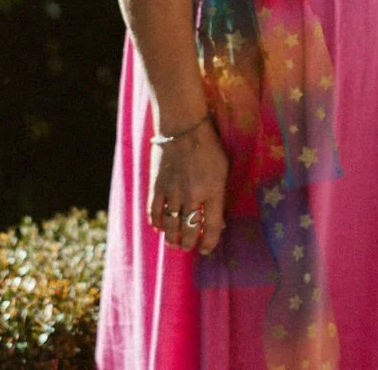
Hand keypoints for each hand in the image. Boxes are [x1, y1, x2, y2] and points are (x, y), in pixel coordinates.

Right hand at [149, 116, 226, 255]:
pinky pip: (154, 213)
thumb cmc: (209, 147)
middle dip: (189, 244)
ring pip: (170, 227)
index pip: (212, 226)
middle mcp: (192, 195)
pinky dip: (157, 224)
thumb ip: (220, 196)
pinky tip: (161, 227)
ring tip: (175, 243)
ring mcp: (172, 192)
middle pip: (189, 231)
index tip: (206, 250)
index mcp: (213, 190)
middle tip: (189, 247)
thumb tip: (219, 222)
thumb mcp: (223, 170)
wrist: (183, 128)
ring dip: (172, 239)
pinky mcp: (156, 187)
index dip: (210, 243)